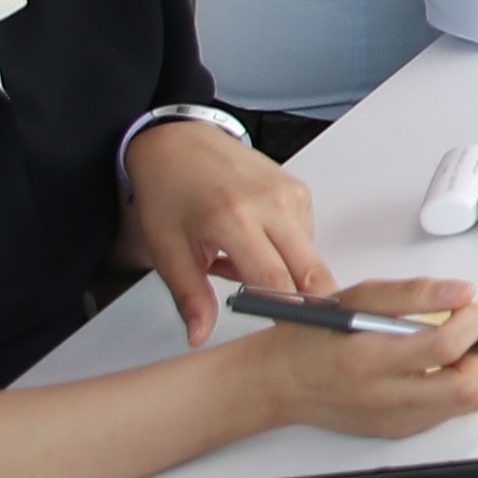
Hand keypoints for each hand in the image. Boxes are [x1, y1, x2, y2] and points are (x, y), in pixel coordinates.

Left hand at [124, 119, 327, 343]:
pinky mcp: (300, 190)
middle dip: (309, 302)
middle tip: (292, 320)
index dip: (283, 312)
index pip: (274, 281)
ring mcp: (291, 194)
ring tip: (247, 261)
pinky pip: (306, 236)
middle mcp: (271, 204)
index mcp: (233, 220)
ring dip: (287, 272)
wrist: (179, 143)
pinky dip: (287, 248)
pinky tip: (259, 240)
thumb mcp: (167, 250)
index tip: (283, 332)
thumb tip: (200, 334)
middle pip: (310, 271)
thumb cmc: (169, 192)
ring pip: (308, 256)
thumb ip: (190, 297)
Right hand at [239, 277, 477, 439]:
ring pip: (468, 405)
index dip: (470, 323)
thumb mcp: (354, 298)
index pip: (446, 348)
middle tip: (464, 332)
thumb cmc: (311, 337)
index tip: (465, 308)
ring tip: (447, 349)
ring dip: (471, 371)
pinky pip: (448, 413)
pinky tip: (428, 368)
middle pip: (470, 389)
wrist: (276, 384)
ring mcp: (394, 421)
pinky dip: (452, 388)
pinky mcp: (398, 431)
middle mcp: (385, 399)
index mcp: (370, 361)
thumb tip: (463, 292)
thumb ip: (411, 293)